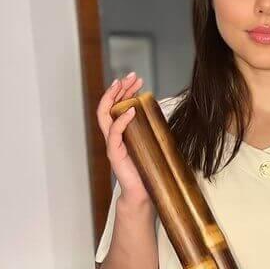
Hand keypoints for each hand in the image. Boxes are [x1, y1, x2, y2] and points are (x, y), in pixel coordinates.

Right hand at [96, 72, 149, 203]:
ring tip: (125, 85)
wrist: (143, 192)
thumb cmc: (148, 169)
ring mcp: (112, 143)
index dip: (124, 91)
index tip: (136, 80)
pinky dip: (122, 120)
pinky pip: (115, 133)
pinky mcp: (115, 153)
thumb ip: (151, 130)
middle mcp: (113, 135)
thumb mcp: (151, 144)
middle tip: (131, 76)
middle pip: (109, 105)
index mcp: (121, 132)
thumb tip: (163, 114)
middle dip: (119, 88)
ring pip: (106, 115)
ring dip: (115, 97)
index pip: (117, 105)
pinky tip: (132, 110)